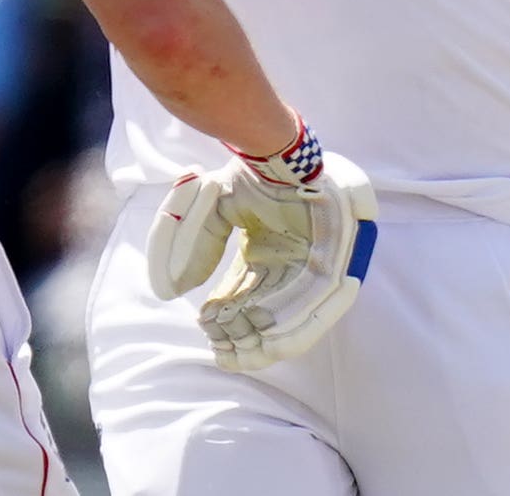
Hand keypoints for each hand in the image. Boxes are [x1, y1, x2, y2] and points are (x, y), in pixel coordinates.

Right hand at [146, 120, 377, 372]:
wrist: (280, 154)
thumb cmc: (249, 177)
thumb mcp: (209, 211)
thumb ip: (189, 247)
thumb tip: (170, 292)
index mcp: (265, 252)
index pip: (244, 297)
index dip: (225, 318)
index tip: (206, 333)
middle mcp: (290, 264)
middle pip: (268, 314)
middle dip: (245, 337)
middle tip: (225, 354)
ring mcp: (316, 266)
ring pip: (294, 316)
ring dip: (269, 339)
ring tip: (245, 355)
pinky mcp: (338, 266)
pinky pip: (323, 308)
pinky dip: (301, 328)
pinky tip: (276, 345)